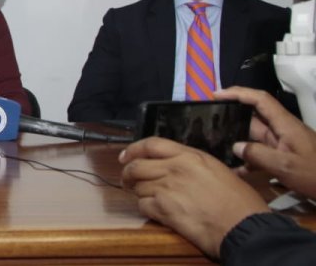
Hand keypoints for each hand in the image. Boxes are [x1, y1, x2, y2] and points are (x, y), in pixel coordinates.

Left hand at [120, 137, 267, 257]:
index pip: (151, 144)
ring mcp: (168, 187)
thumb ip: (193, 164)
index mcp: (190, 156)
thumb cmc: (240, 203)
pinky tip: (156, 212)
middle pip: (137, 165)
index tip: (125, 156)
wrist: (244, 227)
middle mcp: (175, 168)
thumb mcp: (218, 170)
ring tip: (149, 198)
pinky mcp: (164, 209)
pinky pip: (142, 205)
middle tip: (129, 181)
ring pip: (138, 186)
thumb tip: (176, 165)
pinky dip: (145, 209)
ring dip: (140, 193)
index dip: (133, 149)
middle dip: (129, 174)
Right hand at [216, 86, 315, 197]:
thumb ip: (257, 155)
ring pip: (254, 137)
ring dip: (237, 142)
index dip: (238, 93)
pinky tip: (236, 171)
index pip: (259, 99)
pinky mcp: (285, 158)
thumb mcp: (285, 166)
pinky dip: (248, 160)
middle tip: (209, 123)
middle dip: (231, 118)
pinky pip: (262, 154)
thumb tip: (235, 146)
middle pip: (253, 118)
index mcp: (285, 124)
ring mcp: (284, 145)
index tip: (216, 95)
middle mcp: (283, 130)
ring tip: (216, 147)